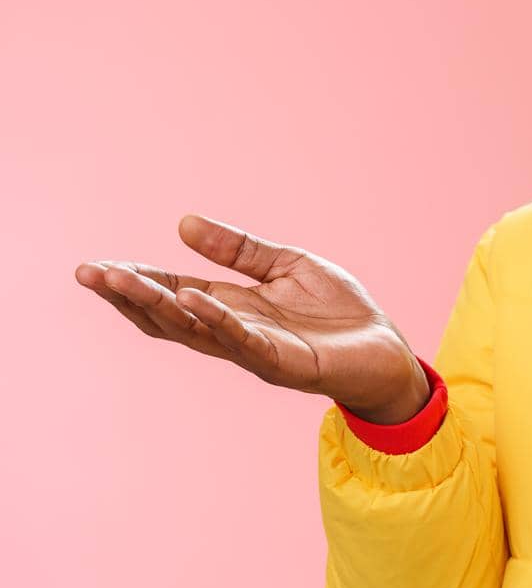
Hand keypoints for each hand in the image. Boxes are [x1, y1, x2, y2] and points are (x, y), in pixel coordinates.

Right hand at [75, 214, 429, 422]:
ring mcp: (257, 351)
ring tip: (123, 281)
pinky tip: (193, 299)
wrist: (386, 351)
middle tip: (91, 273)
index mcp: (233, 307)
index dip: (135, 281)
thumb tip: (184, 223)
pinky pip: (245, 342)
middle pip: (170, 316)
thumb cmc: (339, 313)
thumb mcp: (287, 265)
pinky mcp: (287, 364)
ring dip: (159, 306)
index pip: (172, 292)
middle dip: (129, 295)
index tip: (95, 266)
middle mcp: (235, 332)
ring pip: (196, 331)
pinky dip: (218, 321)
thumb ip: (241, 249)